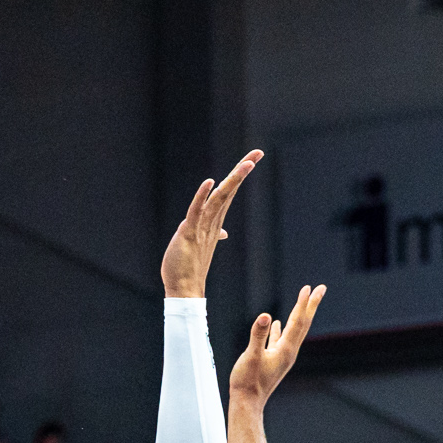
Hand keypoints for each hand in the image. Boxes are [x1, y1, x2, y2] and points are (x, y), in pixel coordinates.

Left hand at [160, 150, 261, 296]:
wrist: (184, 289)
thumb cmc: (189, 267)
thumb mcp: (202, 244)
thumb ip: (212, 234)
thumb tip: (223, 233)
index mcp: (215, 222)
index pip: (228, 193)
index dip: (239, 175)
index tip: (253, 158)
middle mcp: (213, 222)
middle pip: (229, 191)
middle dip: (242, 171)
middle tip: (258, 153)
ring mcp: (203, 227)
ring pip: (219, 198)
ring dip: (232, 181)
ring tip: (247, 164)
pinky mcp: (190, 233)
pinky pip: (197, 211)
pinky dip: (203, 196)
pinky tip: (210, 182)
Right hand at [229, 284, 323, 403]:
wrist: (247, 402)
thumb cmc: (247, 381)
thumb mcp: (251, 356)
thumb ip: (258, 335)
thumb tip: (266, 316)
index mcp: (285, 349)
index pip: (297, 321)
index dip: (302, 304)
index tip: (308, 288)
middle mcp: (289, 352)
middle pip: (303, 323)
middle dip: (311, 305)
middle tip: (321, 288)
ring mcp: (282, 356)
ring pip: (295, 329)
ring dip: (300, 314)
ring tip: (305, 301)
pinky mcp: (274, 359)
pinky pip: (281, 338)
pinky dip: (282, 328)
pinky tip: (278, 322)